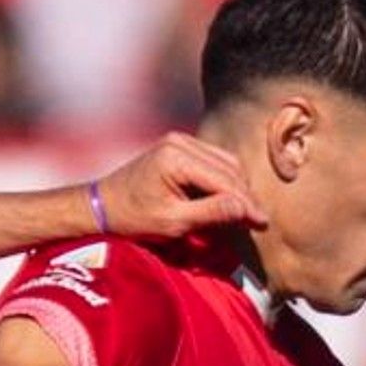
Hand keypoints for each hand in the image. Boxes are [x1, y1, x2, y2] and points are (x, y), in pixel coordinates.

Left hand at [92, 133, 267, 237]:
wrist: (102, 205)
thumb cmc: (134, 217)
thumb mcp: (174, 221)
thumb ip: (212, 213)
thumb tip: (246, 210)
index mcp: (175, 158)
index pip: (225, 180)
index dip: (246, 203)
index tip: (263, 224)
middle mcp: (180, 142)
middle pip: (230, 168)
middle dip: (245, 195)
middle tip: (258, 222)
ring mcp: (179, 141)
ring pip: (226, 163)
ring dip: (238, 187)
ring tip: (246, 213)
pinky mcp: (180, 147)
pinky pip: (214, 161)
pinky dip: (225, 180)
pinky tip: (229, 199)